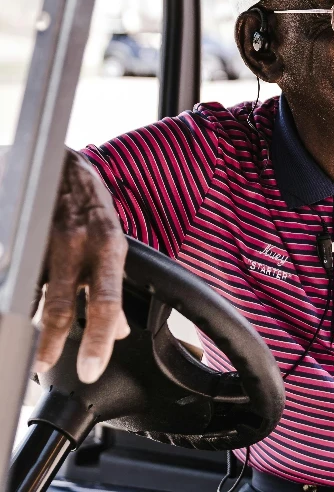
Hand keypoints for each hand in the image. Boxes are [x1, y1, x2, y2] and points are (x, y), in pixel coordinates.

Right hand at [34, 150, 129, 383]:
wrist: (59, 162)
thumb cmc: (90, 206)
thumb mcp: (113, 243)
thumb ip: (112, 286)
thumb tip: (118, 330)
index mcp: (107, 249)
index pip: (106, 303)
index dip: (99, 340)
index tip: (91, 371)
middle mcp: (76, 246)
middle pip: (61, 307)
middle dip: (51, 344)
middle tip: (43, 368)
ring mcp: (43, 242)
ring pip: (32, 296)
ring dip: (27, 325)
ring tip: (24, 347)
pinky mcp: (21, 238)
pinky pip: (15, 275)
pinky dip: (14, 295)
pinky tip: (14, 309)